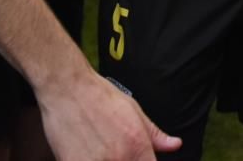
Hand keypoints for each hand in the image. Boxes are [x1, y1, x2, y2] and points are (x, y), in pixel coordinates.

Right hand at [40, 71, 181, 158]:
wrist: (67, 89)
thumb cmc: (98, 96)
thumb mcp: (133, 111)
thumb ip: (155, 134)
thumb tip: (175, 144)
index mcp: (137, 147)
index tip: (140, 158)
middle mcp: (118, 160)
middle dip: (127, 160)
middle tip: (116, 150)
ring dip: (108, 160)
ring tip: (101, 149)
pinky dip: (90, 160)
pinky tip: (88, 152)